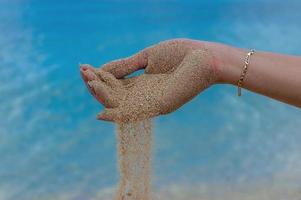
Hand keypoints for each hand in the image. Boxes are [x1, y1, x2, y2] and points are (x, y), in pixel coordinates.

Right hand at [80, 39, 219, 121]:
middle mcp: (143, 95)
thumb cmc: (180, 54)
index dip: (98, 77)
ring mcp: (150, 102)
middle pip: (113, 95)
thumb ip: (125, 66)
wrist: (205, 58)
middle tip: (83, 72)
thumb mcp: (147, 57)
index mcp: (141, 83)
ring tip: (88, 81)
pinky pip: (133, 114)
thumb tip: (102, 70)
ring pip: (119, 104)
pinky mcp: (158, 107)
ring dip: (102, 95)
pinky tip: (100, 113)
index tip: (84, 67)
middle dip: (96, 84)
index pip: (113, 84)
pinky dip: (116, 116)